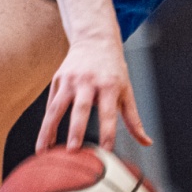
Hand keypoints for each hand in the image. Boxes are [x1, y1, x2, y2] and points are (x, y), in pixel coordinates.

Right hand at [37, 35, 152, 153]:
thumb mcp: (126, 90)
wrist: (95, 39)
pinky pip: (50, 105)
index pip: (109, 112)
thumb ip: (133, 119)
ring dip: (48, 130)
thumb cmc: (113, 70)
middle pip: (81, 108)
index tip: (105, 150)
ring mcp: (70, 79)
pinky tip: (44, 143)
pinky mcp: (57, 79)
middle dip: (76, 130)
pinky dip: (46, 124)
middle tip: (73, 151)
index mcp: (109, 85)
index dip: (108, 131)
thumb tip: (147, 143)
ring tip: (44, 153)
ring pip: (56, 107)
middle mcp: (88, 81)